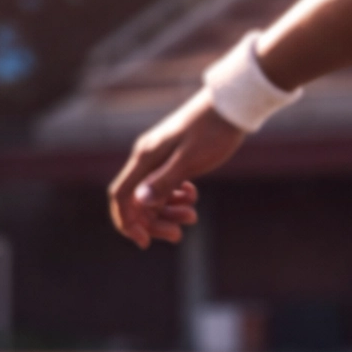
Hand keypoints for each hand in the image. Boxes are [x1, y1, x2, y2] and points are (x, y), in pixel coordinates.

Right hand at [106, 91, 246, 247]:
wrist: (230, 107)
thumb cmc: (212, 133)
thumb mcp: (190, 160)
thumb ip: (165, 181)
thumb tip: (141, 202)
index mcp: (145, 158)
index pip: (121, 196)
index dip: (127, 222)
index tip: (144, 243)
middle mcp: (147, 158)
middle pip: (136, 201)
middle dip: (154, 223)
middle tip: (178, 235)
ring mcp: (159, 158)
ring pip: (153, 195)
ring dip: (169, 212)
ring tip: (192, 216)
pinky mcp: (173, 158)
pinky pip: (166, 185)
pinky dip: (177, 197)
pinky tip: (193, 195)